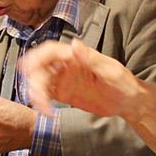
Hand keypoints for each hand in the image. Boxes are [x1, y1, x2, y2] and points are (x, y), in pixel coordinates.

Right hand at [21, 38, 138, 120]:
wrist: (127, 102)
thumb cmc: (123, 82)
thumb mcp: (110, 71)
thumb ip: (92, 58)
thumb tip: (75, 45)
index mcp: (77, 56)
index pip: (51, 51)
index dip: (37, 57)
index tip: (28, 68)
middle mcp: (67, 65)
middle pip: (41, 67)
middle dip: (34, 80)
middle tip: (37, 96)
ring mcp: (64, 79)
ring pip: (40, 81)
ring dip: (36, 93)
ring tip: (44, 108)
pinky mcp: (64, 93)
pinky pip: (46, 94)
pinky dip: (42, 102)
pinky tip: (47, 111)